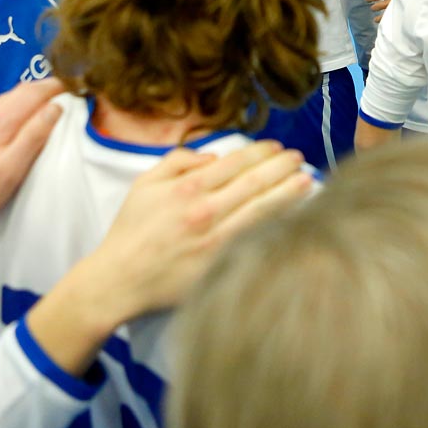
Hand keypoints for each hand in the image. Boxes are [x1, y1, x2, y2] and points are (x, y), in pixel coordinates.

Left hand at [0, 80, 65, 255]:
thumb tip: (56, 106)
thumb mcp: (11, 168)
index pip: (35, 92)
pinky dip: (16, 105)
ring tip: (50, 100)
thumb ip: (34, 135)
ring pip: (8, 99)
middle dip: (46, 87)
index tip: (79, 87)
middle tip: (69, 91)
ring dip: (31, 95)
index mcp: (1, 120)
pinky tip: (18, 117)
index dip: (58, 86)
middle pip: (21, 91)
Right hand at [66, 142, 311, 327]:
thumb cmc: (131, 231)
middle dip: (282, 167)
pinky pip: (256, 238)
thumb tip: (212, 156)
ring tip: (308, 180)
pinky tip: (295, 216)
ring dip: (288, 192)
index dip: (260, 153)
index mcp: (188, 188)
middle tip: (299, 158)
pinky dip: (277, 224)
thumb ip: (177, 161)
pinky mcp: (222, 264)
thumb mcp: (144, 184)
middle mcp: (206, 210)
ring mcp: (216, 239)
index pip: (234, 163)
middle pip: (255, 182)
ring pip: (262, 209)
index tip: (277, 148)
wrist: (119, 279)